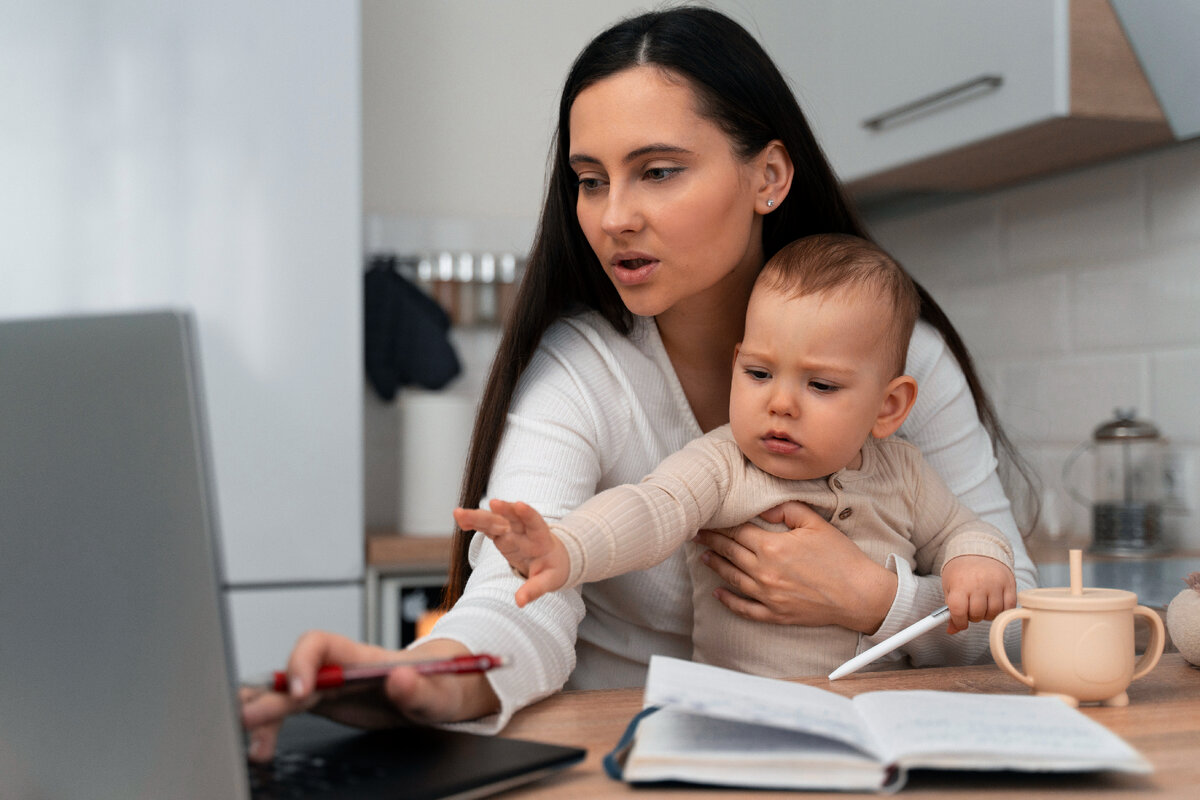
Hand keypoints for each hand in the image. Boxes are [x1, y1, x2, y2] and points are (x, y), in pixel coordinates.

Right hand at [240, 633, 498, 762]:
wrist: (437, 692)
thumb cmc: (439, 684)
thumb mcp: (438, 690)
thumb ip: (420, 687)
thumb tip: (399, 677)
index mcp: (362, 658)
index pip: (319, 644)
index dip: (303, 663)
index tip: (302, 692)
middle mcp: (338, 667)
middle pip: (293, 674)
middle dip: (269, 695)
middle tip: (250, 720)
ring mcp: (328, 685)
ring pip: (283, 693)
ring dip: (262, 712)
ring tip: (252, 742)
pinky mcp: (324, 702)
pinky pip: (288, 710)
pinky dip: (271, 726)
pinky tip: (262, 745)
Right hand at [453, 500, 568, 606]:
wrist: (551, 559)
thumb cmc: (552, 569)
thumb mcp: (549, 581)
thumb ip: (534, 589)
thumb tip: (519, 602)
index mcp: (541, 538)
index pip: (535, 522)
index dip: (528, 513)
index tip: (519, 505)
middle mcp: (524, 530)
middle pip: (512, 518)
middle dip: (503, 510)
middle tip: (493, 503)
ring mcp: (510, 531)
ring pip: (494, 521)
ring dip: (479, 516)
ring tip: (459, 514)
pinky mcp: (499, 535)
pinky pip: (486, 527)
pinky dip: (474, 522)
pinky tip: (460, 519)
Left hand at [693, 501, 896, 633]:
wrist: (860, 594)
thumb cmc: (841, 558)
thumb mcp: (815, 523)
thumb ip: (785, 511)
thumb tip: (762, 509)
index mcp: (772, 547)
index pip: (736, 532)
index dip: (719, 525)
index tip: (706, 519)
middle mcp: (764, 572)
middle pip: (730, 553)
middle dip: (711, 542)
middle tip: (696, 534)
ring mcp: (768, 596)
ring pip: (732, 578)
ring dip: (716, 566)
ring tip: (704, 557)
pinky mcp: (776, 614)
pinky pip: (745, 608)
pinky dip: (728, 601)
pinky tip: (718, 594)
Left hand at [940, 554, 1016, 632]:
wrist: (978, 549)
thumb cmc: (961, 570)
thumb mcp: (949, 586)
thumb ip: (950, 608)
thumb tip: (952, 630)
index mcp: (960, 584)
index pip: (959, 611)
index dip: (959, 621)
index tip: (960, 621)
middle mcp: (979, 584)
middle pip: (977, 614)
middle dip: (973, 616)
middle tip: (971, 608)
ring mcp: (996, 583)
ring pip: (994, 613)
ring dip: (987, 614)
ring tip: (982, 604)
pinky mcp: (1010, 584)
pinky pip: (1009, 607)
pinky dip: (1002, 610)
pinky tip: (994, 603)